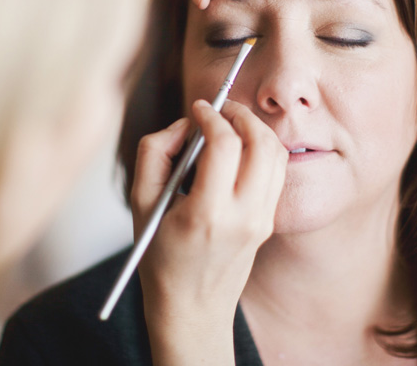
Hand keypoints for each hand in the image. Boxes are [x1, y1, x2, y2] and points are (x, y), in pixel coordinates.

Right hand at [130, 99, 287, 364]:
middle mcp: (243, 217)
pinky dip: (262, 149)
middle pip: (262, 143)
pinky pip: (276, 172)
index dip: (211, 116)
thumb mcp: (140, 204)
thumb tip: (183, 124)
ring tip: (230, 123)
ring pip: (276, 154)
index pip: (224, 145)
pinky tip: (239, 148)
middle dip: (241, 114)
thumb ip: (154, 153)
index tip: (198, 108)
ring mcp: (262, 220)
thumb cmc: (160, 259)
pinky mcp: (270, 221)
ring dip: (256, 129)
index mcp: (207, 214)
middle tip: (220, 108)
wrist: (192, 309)